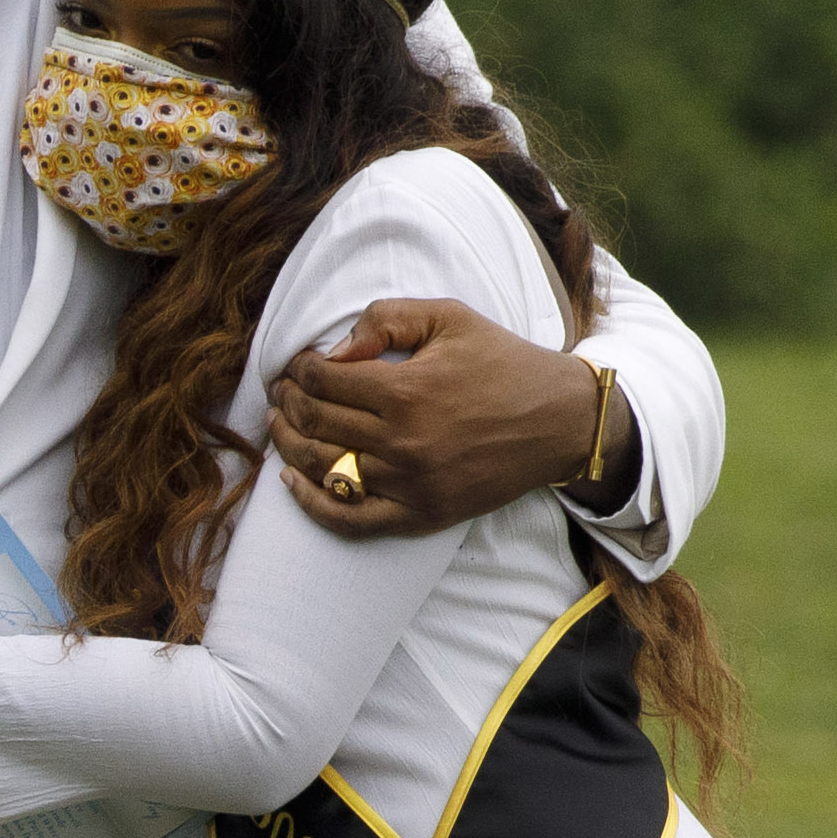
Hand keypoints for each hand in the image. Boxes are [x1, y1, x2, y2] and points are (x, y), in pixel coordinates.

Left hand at [265, 301, 610, 542]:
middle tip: (282, 390)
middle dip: (289, 401)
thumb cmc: (503, 362)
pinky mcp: (420, 515)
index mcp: (406, 390)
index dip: (299, 369)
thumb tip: (335, 349)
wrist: (559, 421)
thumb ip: (388, 319)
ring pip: (323, 469)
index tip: (298, 364)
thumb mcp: (450, 318)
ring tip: (277, 423)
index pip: (324, 380)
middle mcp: (402, 441)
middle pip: (316, 423)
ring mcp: (409, 484)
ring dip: (288, 444)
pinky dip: (312, 504)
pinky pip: (351, 519)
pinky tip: (290, 482)